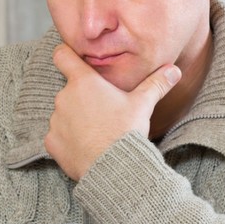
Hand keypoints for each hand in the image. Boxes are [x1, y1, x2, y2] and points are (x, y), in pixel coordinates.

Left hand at [44, 44, 180, 180]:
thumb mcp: (143, 104)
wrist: (114, 168)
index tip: (74, 61)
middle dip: (83, 97)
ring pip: (63, 113)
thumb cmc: (126, 131)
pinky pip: (57, 136)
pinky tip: (85, 146)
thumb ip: (156, 84)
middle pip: (69, 90)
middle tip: (103, 110)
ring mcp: (55, 120)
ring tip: (96, 131)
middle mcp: (64, 97)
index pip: (63, 55)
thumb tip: (173, 70)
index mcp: (84, 82)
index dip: (67, 55)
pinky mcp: (51, 141)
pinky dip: (67, 139)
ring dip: (75, 119)